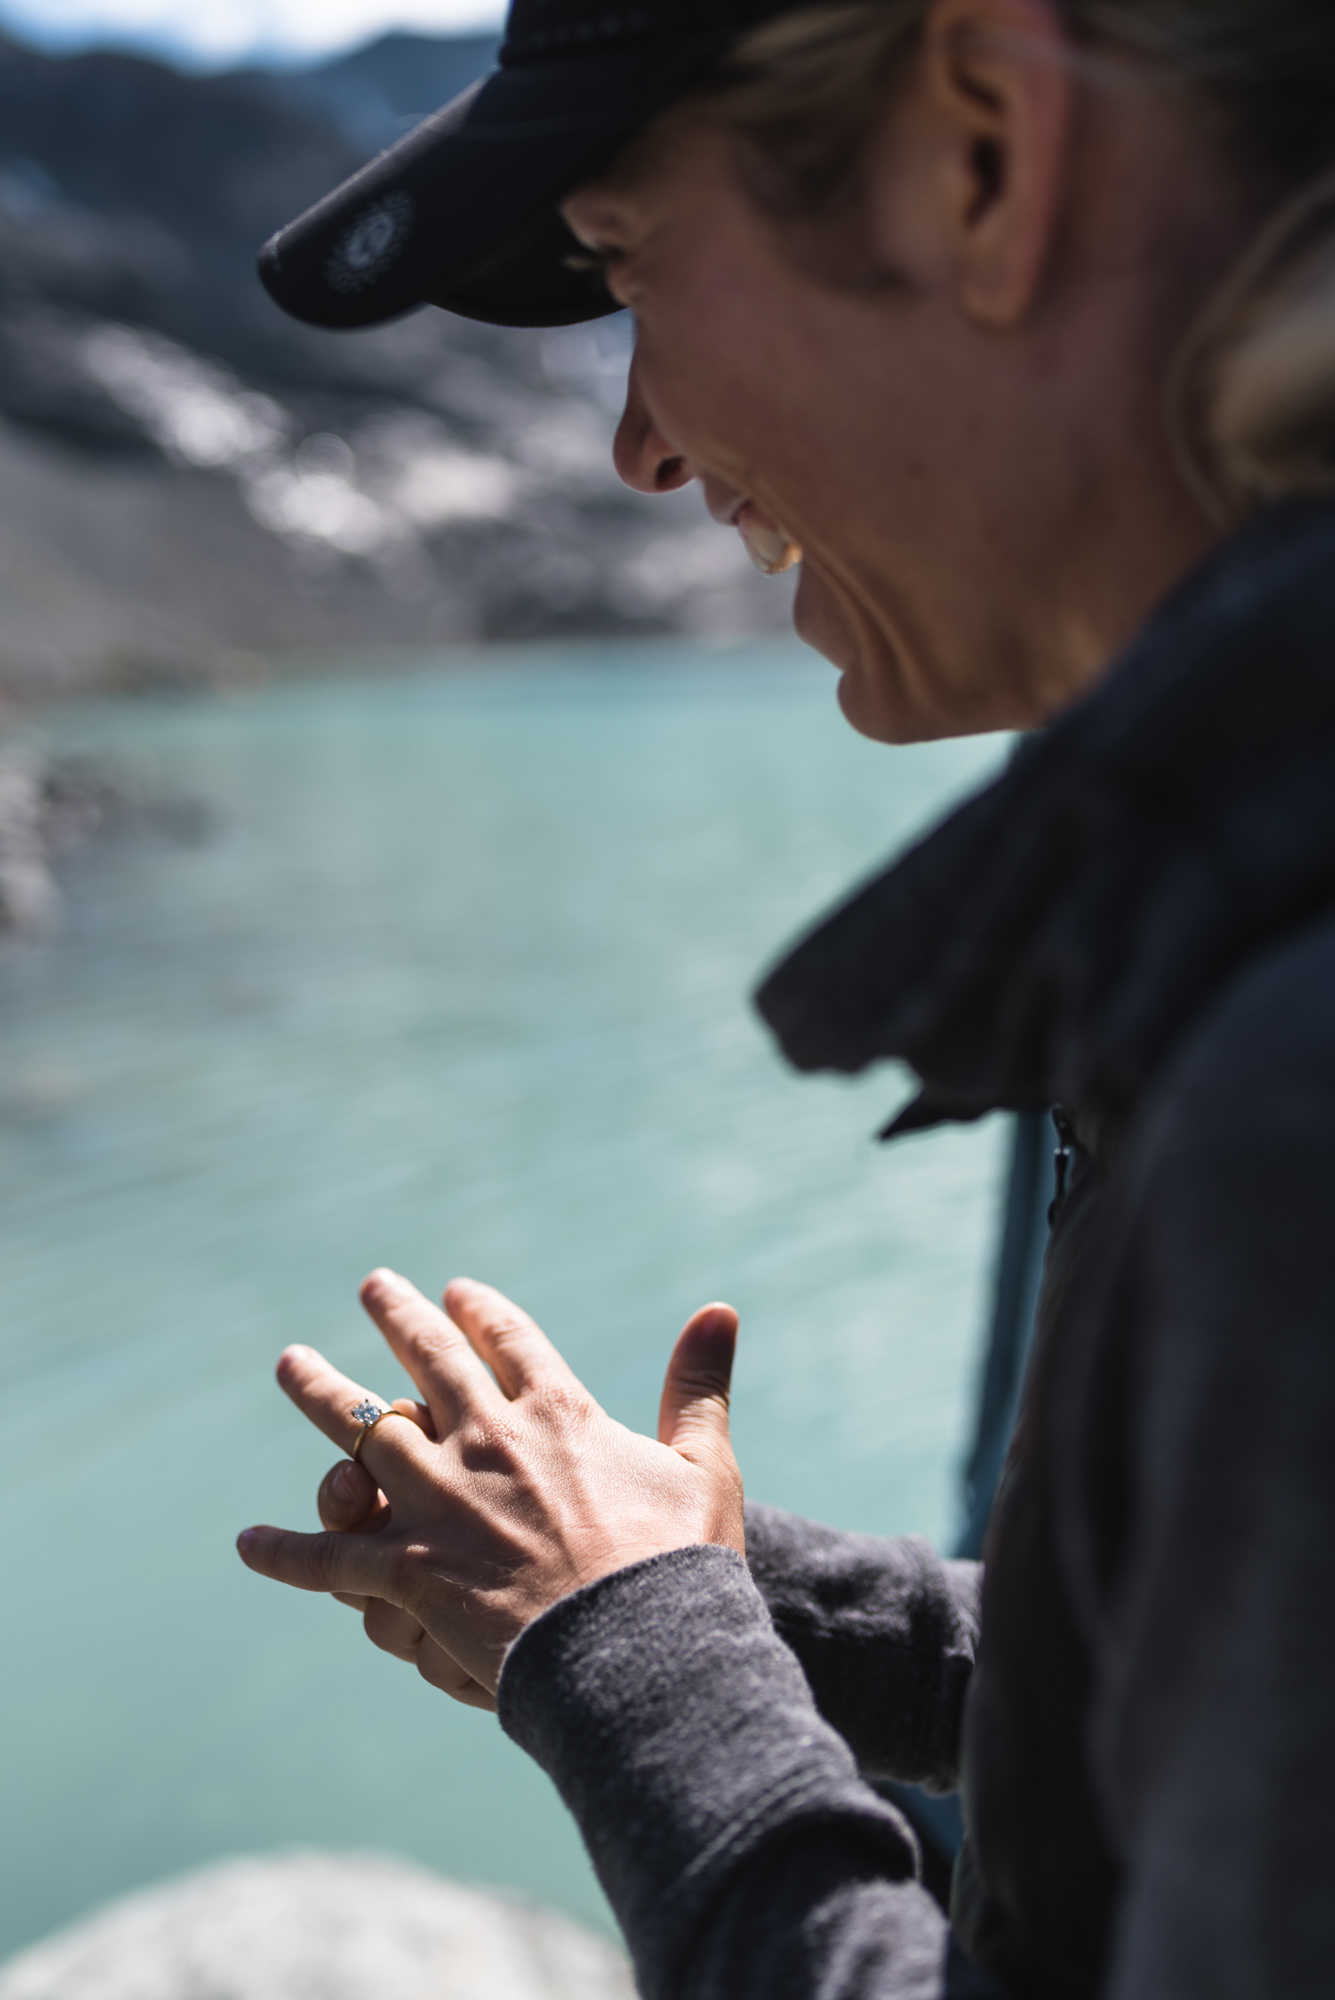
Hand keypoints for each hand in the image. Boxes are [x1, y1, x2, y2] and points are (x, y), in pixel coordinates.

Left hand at [237, 1271, 743, 1698]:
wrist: (639, 1651)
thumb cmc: (681, 1562)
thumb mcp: (704, 1463)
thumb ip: (699, 1384)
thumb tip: (721, 1305)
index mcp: (557, 1412)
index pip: (509, 1340)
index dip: (482, 1311)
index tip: (459, 1290)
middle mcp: (487, 1440)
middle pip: (428, 1360)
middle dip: (399, 1316)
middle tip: (375, 1287)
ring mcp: (440, 1502)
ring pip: (361, 1431)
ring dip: (322, 1392)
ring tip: (292, 1362)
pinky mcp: (409, 1571)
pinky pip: (331, 1557)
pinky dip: (286, 1553)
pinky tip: (247, 1545)